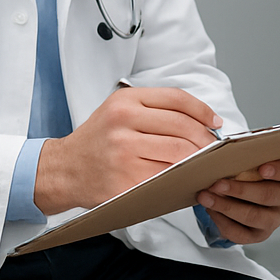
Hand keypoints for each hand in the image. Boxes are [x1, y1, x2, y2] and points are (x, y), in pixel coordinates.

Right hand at [34, 85, 221, 214]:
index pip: (176, 99)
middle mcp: (123, 123)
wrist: (64, 169)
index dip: (202, 110)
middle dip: (205, 140)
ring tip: (205, 164)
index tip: (214, 122)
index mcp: (125, 101)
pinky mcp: (124, 181)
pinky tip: (188, 179)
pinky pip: (165, 178)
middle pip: (182, 128)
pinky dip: (182, 179)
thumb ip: (154, 110)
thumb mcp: (118, 110)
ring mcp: (123, 153)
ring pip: (177, 154)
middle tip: (214, 149)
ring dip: (198, 161)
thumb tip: (201, 122)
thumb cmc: (98, 140)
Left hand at [197, 157, 279, 243]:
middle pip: (269, 196)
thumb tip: (231, 150)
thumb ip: (255, 151)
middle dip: (241, 190)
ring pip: (253, 216)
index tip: (262, 168)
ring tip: (207, 196)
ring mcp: (275, 219)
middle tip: (219, 183)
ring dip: (226, 206)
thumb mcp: (262, 154)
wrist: (254, 184)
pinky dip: (222, 221)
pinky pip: (240, 233)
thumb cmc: (258, 164)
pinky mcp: (260, 234)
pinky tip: (211, 209)